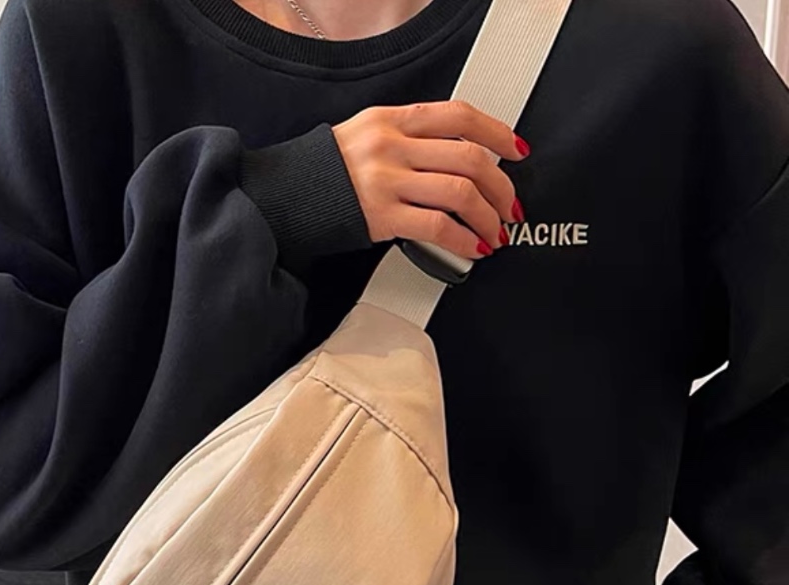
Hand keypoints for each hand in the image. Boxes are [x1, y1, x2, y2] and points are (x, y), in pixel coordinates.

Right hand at [331, 100, 529, 260]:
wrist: (289, 198)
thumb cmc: (327, 174)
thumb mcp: (367, 136)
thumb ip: (409, 139)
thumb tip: (458, 158)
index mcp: (393, 119)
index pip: (460, 116)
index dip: (497, 133)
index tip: (515, 151)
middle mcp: (392, 146)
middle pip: (469, 158)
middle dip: (501, 187)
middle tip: (509, 207)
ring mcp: (387, 180)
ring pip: (460, 192)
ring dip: (488, 217)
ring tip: (494, 233)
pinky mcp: (382, 216)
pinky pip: (437, 226)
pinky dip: (463, 240)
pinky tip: (471, 249)